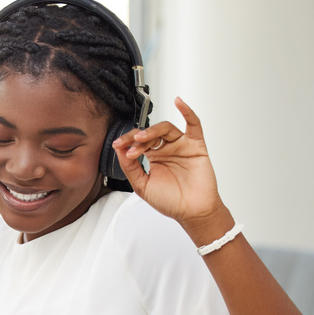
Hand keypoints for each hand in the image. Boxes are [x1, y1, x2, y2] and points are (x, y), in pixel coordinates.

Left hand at [112, 98, 224, 227]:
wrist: (191, 212)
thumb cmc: (171, 201)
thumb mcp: (142, 186)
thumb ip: (130, 168)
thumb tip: (119, 150)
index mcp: (153, 157)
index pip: (138, 142)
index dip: (128, 142)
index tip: (118, 146)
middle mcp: (166, 149)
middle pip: (150, 133)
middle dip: (137, 138)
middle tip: (129, 145)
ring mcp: (181, 146)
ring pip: (165, 128)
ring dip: (152, 131)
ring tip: (142, 138)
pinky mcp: (195, 145)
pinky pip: (193, 124)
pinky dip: (187, 112)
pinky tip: (179, 103)